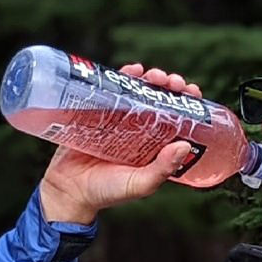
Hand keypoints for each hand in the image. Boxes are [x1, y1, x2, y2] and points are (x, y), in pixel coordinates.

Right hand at [38, 64, 204, 224]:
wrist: (69, 190)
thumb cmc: (107, 192)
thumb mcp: (139, 184)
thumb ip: (162, 169)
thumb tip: (185, 146)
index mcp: (155, 146)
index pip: (177, 118)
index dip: (187, 103)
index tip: (192, 92)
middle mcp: (139, 130)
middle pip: (160, 100)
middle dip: (169, 86)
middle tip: (172, 82)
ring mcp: (118, 120)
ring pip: (139, 92)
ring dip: (150, 79)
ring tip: (155, 76)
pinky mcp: (97, 113)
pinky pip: (112, 90)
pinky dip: (124, 77)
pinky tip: (133, 70)